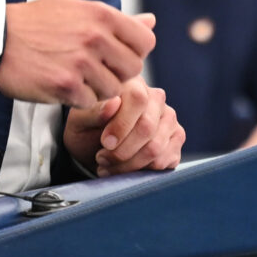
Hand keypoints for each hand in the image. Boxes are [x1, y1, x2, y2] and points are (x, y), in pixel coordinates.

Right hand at [0, 0, 155, 107]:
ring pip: (113, 89)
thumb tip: (151, 22)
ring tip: (77, 78)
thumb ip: (116, 19)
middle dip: (118, 73)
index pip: (145, 41)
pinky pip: (91, 102)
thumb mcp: (75, 8)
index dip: (134, 52)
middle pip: (133, 69)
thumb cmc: (35, 22)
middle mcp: (95, 37)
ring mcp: (81, 63)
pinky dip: (79, 99)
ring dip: (98, 89)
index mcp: (101, 15)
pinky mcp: (66, 86)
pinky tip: (64, 87)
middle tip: (96, 71)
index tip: (117, 56)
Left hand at [64, 78, 184, 175]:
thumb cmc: (88, 129)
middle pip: (147, 127)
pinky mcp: (176, 141)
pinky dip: (142, 171)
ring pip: (156, 148)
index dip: (122, 125)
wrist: (96, 147)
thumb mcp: (80, 120)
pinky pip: (165, 161)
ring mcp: (169, 120)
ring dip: (129, 164)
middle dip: (122, 151)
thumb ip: (94, 112)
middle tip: (102, 158)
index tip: (104, 143)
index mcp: (133, 85)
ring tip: (109, 165)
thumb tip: (114, 103)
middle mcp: (156, 99)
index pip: (138, 100)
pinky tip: (125, 169)